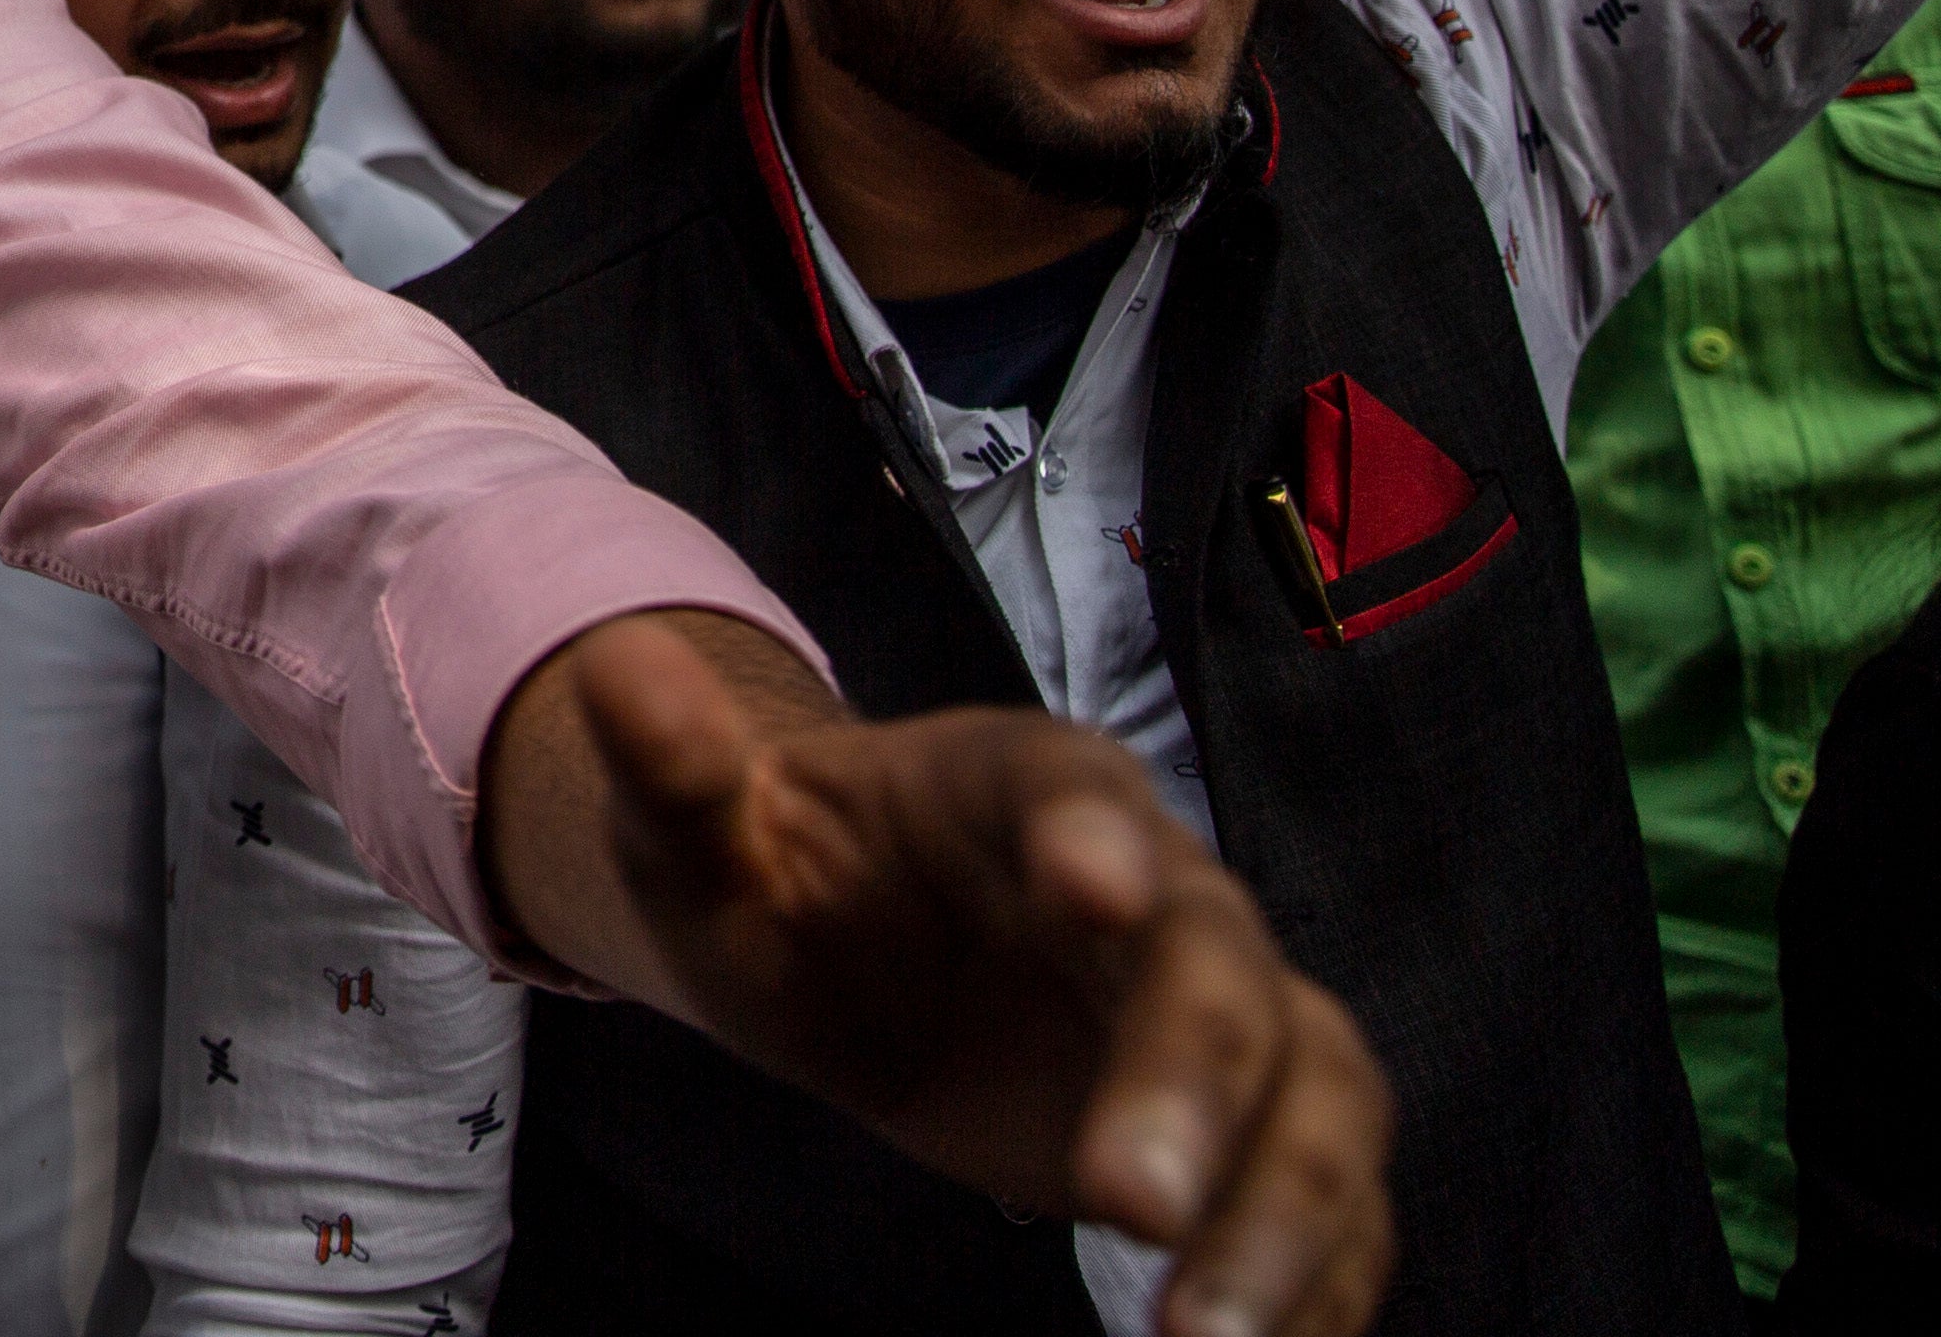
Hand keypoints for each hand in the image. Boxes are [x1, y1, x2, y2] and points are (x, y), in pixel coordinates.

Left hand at [495, 616, 1391, 1336]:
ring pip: (1316, 1089)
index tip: (1094, 894)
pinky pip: (1327, 1200)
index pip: (1078, 789)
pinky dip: (1319, 1282)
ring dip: (1285, 1211)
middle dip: (1193, 1081)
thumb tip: (614, 666)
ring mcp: (1214, 1011)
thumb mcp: (698, 838)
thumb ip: (673, 773)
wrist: (848, 951)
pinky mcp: (1242, 1127)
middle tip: (1132, 1206)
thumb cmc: (777, 880)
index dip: (1097, 834)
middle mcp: (1153, 889)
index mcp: (1019, 788)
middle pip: (1218, 962)